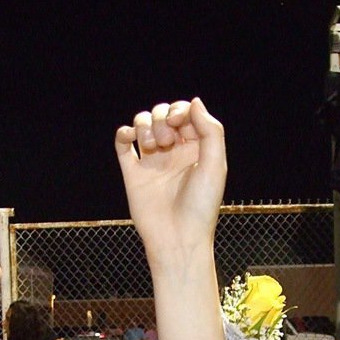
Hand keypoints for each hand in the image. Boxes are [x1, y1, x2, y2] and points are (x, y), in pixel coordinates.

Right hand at [114, 98, 226, 261]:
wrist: (178, 238)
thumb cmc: (201, 206)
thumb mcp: (216, 165)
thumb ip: (210, 130)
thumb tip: (195, 102)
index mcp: (196, 149)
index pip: (186, 114)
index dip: (180, 111)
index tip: (178, 124)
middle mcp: (174, 152)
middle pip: (162, 115)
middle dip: (162, 119)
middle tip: (166, 142)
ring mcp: (152, 162)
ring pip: (142, 124)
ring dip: (144, 126)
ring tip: (152, 147)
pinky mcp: (133, 173)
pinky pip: (122, 144)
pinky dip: (123, 133)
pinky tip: (129, 137)